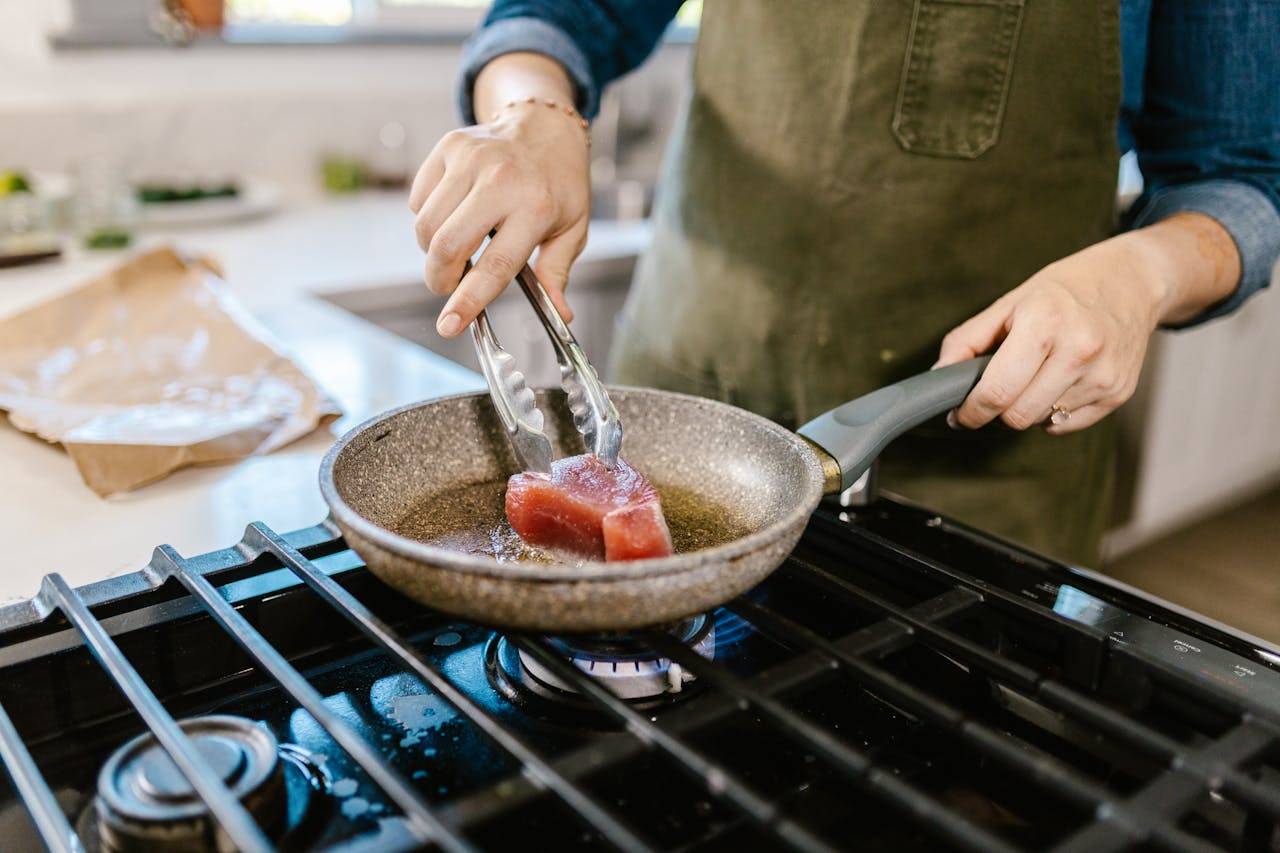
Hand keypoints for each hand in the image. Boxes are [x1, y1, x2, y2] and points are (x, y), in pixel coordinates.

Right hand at [409, 56, 589, 337]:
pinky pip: (419, 200)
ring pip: (426, 226)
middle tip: (448, 286)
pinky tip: (453, 214)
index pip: (495, 266)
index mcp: (536, 207)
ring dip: (432, 251)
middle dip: (440, 278)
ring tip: (455, 249)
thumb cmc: (559, 184)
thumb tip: (560, 314)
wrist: (546, 126)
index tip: (449, 326)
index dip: (468, 301)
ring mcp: (471, 159)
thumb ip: (557, 272)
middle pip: (448, 246)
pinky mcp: (449, 147)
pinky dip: (427, 218)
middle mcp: (500, 180)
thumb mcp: (572, 229)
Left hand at [935, 213, 1239, 433]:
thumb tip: (939, 377)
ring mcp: (1103, 375)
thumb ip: (967, 340)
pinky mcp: (1119, 392)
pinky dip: (1053, 412)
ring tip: (1036, 373)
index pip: (997, 392)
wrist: (1132, 282)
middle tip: (996, 389)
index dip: (971, 411)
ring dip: (1027, 407)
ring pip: (1041, 421)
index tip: (960, 415)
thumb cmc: (1064, 290)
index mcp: (1045, 324)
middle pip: (1018, 415)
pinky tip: (1059, 381)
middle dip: (998, 409)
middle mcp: (1079, 351)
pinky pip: (1067, 424)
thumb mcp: (1010, 303)